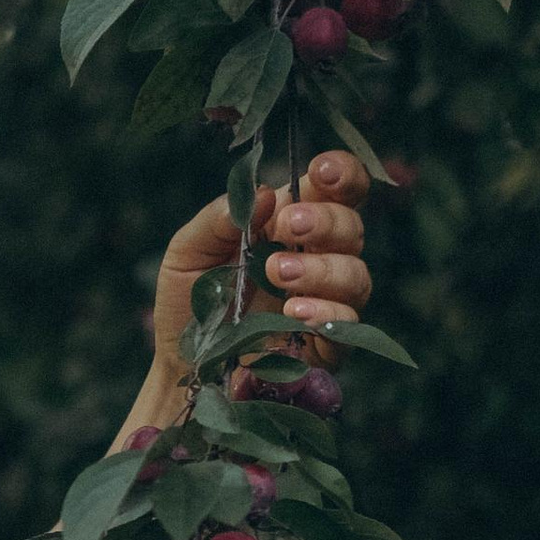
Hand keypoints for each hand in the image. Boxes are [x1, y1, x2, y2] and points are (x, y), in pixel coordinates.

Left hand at [147, 147, 374, 396]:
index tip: (322, 172)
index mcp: (287, 226)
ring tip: (279, 275)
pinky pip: (348, 323)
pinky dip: (325, 312)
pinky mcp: (326, 344)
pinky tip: (295, 312)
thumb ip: (217, 219)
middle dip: (326, 221)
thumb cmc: (188, 304)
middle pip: (352, 227)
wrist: (183, 368)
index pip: (334, 190)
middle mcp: (316, 258)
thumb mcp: (187, 253)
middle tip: (288, 226)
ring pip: (356, 274)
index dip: (341, 174)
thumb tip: (264, 193)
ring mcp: (325, 302)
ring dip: (322, 268)